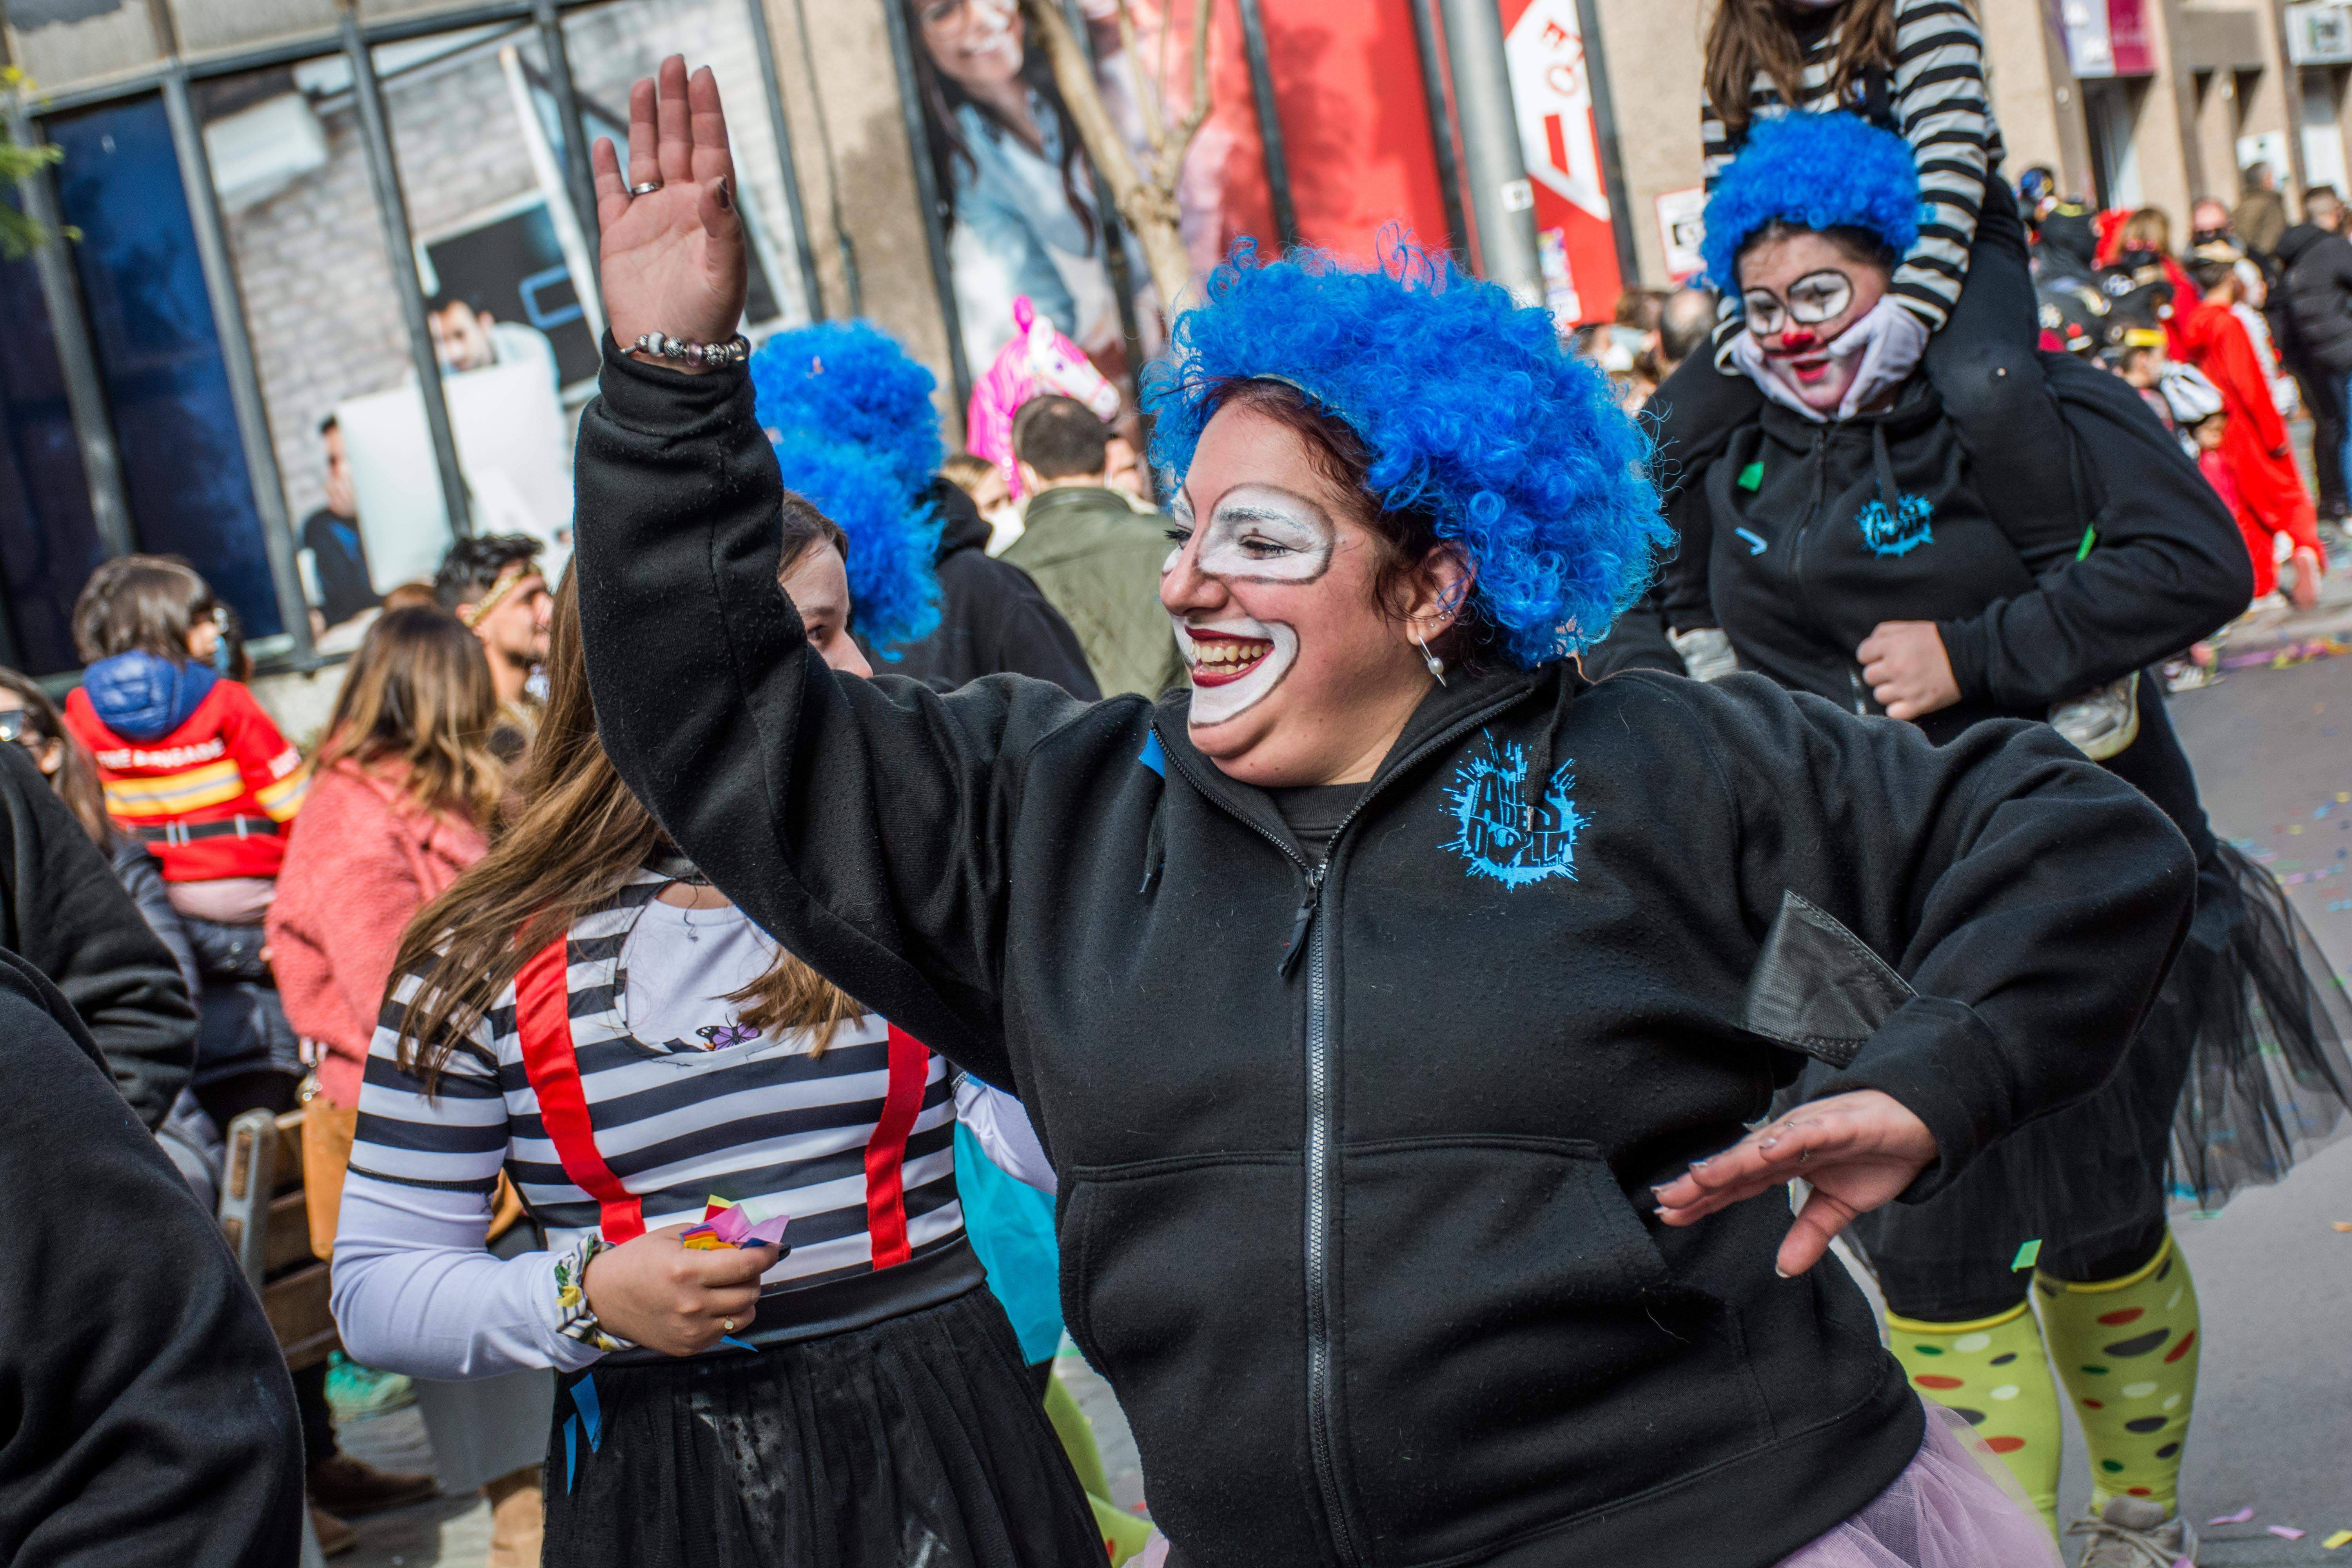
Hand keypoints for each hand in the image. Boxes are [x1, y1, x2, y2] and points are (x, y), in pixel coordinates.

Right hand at [580, 1222, 777, 1355]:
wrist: (603, 1298)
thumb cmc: (637, 1261)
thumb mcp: (673, 1236)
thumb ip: (712, 1236)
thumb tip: (748, 1239)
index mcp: (686, 1271)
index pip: (746, 1265)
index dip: (766, 1254)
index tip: (772, 1248)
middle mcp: (692, 1304)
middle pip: (750, 1291)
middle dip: (753, 1274)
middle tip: (742, 1264)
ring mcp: (691, 1330)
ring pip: (744, 1314)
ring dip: (743, 1296)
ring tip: (726, 1285)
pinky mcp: (689, 1346)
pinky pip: (726, 1330)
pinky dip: (726, 1314)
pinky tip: (709, 1303)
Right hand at [591, 57, 746, 370]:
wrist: (669, 353)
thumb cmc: (706, 319)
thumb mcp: (725, 274)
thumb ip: (725, 226)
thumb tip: (717, 179)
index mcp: (712, 212)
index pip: (711, 151)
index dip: (706, 113)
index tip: (702, 76)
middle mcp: (682, 208)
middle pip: (679, 143)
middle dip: (676, 103)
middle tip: (672, 62)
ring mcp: (649, 219)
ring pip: (646, 158)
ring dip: (645, 122)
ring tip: (644, 84)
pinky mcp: (618, 235)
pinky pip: (611, 192)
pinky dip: (607, 167)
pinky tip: (605, 140)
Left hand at [1652, 1090, 1937, 1276]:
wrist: (1922, 1122)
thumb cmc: (1877, 1155)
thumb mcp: (1840, 1206)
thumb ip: (1810, 1233)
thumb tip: (1785, 1269)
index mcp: (1785, 1163)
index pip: (1735, 1185)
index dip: (1703, 1199)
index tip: (1668, 1214)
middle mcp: (1788, 1144)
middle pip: (1737, 1167)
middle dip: (1701, 1184)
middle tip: (1664, 1200)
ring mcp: (1811, 1131)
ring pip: (1763, 1148)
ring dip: (1730, 1162)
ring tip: (1698, 1177)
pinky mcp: (1841, 1123)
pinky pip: (1810, 1133)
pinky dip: (1787, 1140)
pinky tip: (1764, 1151)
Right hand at [1730, 330, 1828, 422]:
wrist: (1748, 353)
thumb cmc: (1751, 347)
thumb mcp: (1748, 345)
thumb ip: (1751, 350)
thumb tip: (1757, 356)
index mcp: (1768, 382)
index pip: (1788, 397)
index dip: (1804, 408)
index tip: (1821, 417)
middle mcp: (1775, 391)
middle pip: (1797, 405)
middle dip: (1816, 412)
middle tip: (1837, 417)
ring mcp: (1781, 392)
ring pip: (1800, 402)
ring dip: (1817, 409)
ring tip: (1837, 413)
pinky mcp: (1786, 388)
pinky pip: (1800, 396)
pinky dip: (1813, 401)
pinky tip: (1829, 404)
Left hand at [1830, 299, 1929, 417]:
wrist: (1917, 313)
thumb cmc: (1889, 318)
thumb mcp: (1867, 324)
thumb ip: (1849, 339)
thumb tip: (1833, 350)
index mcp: (1876, 365)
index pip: (1860, 389)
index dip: (1850, 403)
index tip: (1841, 415)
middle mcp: (1888, 373)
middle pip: (1869, 395)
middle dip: (1856, 404)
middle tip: (1842, 413)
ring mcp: (1899, 372)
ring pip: (1880, 391)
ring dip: (1867, 398)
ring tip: (1854, 404)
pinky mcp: (1906, 369)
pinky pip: (1889, 384)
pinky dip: (1878, 389)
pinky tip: (1871, 389)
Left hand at [1857, 620, 1958, 719]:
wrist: (1971, 657)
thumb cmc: (1939, 641)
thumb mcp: (1911, 627)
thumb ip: (1884, 632)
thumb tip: (1868, 647)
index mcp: (1893, 646)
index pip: (1863, 654)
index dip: (1872, 655)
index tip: (1884, 657)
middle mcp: (1896, 667)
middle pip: (1869, 676)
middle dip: (1881, 674)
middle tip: (1898, 671)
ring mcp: (1906, 688)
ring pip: (1879, 695)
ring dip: (1890, 692)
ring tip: (1906, 685)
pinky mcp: (1918, 705)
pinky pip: (1892, 713)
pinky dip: (1898, 709)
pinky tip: (1908, 700)